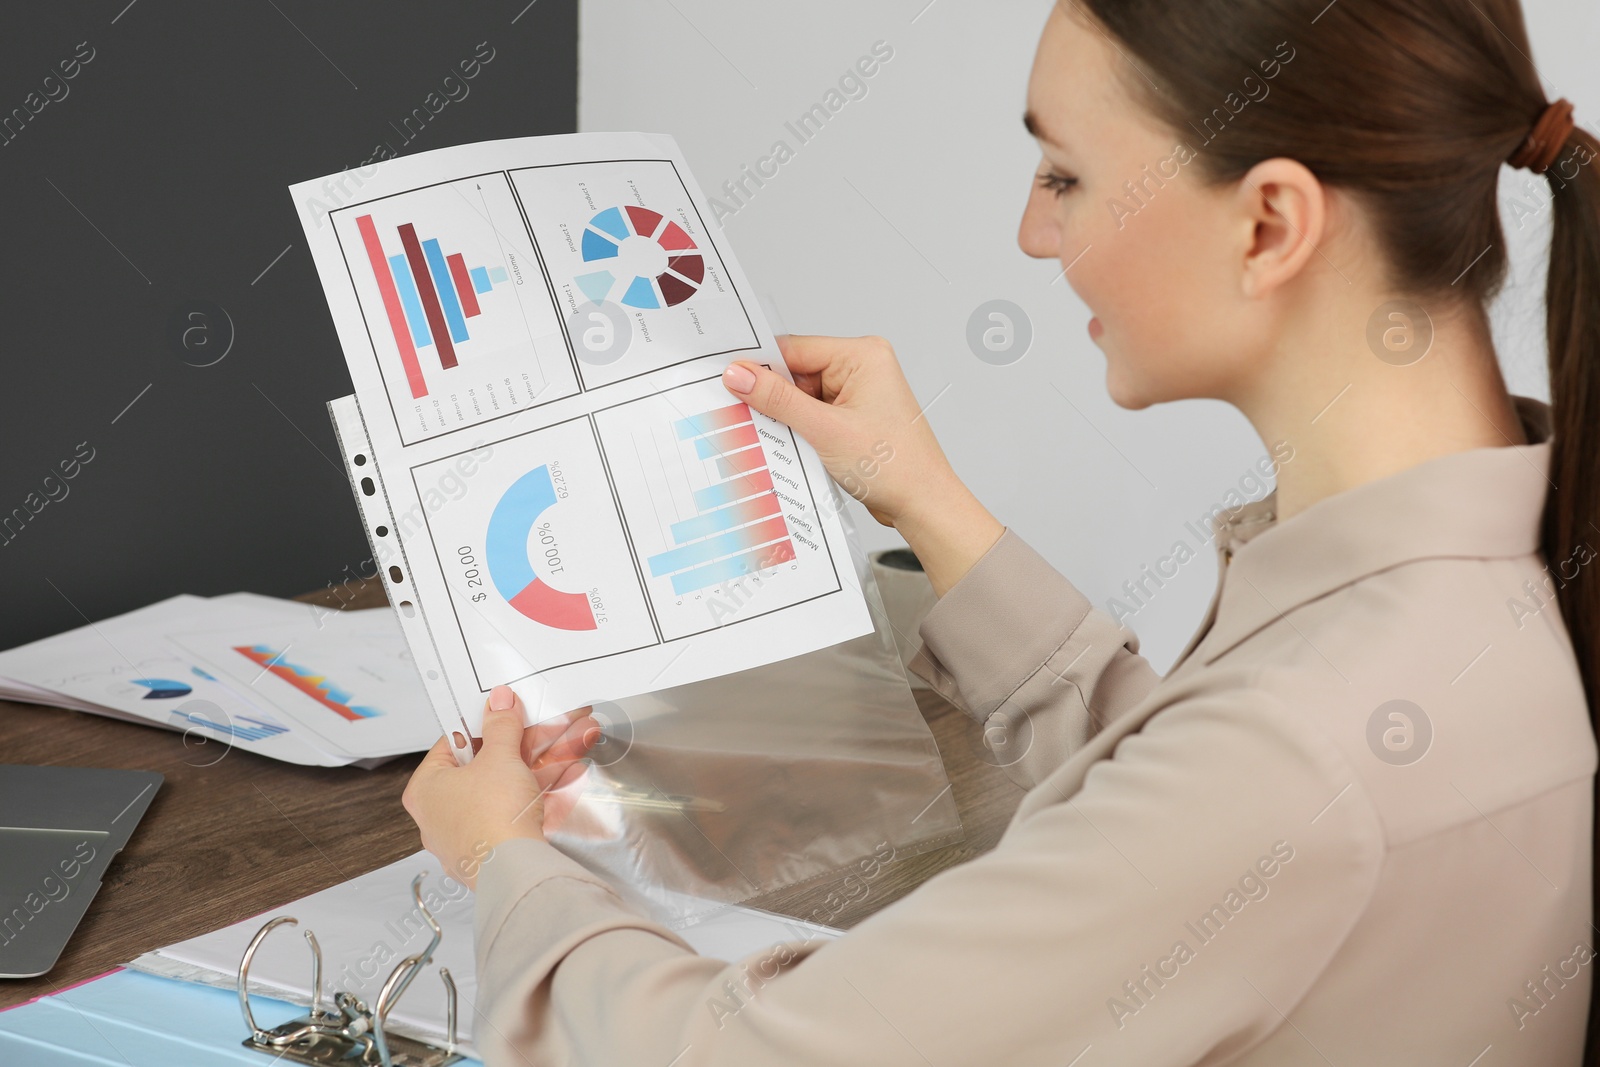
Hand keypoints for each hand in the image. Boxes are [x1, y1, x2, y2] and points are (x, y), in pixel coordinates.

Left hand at [401, 684, 599, 888]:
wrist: (515, 872)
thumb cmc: (491, 821)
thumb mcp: (500, 758)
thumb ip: (501, 725)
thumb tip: (498, 703)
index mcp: (426, 789)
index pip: (452, 744)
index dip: (483, 724)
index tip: (504, 714)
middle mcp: (440, 816)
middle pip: (484, 767)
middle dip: (524, 746)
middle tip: (545, 729)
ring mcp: (466, 836)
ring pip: (506, 790)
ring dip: (540, 766)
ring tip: (569, 746)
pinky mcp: (492, 851)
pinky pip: (516, 813)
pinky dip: (540, 793)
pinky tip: (568, 775)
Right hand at [722, 334, 1003, 595]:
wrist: (923, 505)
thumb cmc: (896, 466)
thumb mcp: (825, 430)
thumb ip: (778, 400)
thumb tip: (740, 375)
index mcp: (863, 356)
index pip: (795, 349)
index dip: (760, 367)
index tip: (728, 382)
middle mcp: (862, 369)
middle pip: (796, 373)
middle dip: (773, 398)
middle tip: (746, 416)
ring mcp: (858, 395)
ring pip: (801, 398)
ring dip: (786, 419)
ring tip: (778, 438)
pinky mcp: (853, 419)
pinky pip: (813, 416)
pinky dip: (799, 431)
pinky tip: (793, 447)